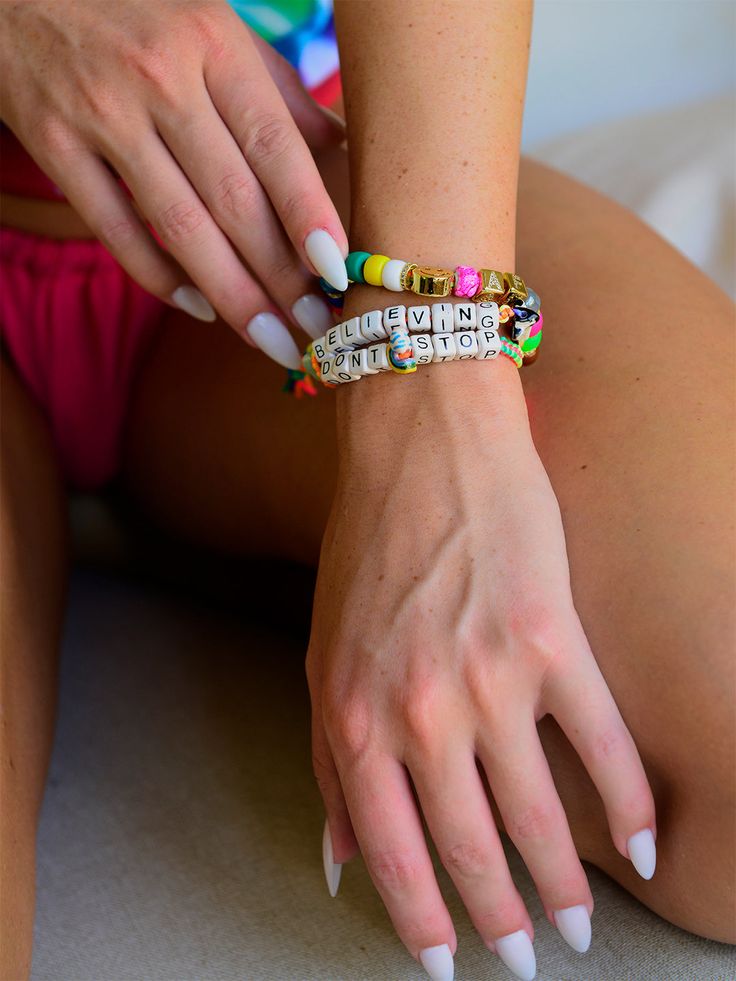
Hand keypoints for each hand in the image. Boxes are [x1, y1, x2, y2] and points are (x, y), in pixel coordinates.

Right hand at [0, 0, 346, 353]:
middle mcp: (159, 77)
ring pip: (178, 227)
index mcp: (212, 42)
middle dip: (281, 278)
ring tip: (273, 342)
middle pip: (232, 200)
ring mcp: (100, 113)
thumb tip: (343, 151)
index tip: (339, 272)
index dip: (308, 215)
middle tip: (318, 330)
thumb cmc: (140, 13)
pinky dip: (161, 278)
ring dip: (232, 297)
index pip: (273, 144)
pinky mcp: (53, 144)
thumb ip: (279, 93)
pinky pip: (115, 231)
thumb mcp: (216, 30)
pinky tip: (202, 308)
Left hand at [306, 332, 655, 978]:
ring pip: (540, 815)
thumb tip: (336, 860)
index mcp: (356, 717)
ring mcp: (491, 678)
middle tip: (522, 958)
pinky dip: (630, 805)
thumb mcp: (323, 658)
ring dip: (563, 885)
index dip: (422, 924)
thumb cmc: (367, 550)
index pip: (391, 854)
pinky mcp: (554, 641)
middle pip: (469, 848)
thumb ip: (328, 761)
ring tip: (575, 928)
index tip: (448, 966)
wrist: (420, 446)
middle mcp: (421, 710)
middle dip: (498, 920)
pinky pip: (602, 746)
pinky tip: (640, 848)